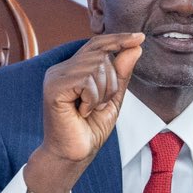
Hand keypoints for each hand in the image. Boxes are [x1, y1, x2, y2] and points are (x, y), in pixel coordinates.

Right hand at [23, 32, 143, 192]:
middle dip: (112, 82)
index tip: (140, 37)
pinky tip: (82, 112)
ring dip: (102, 93)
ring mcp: (55, 77)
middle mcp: (62, 69)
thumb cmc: (90, 129)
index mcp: (73, 69)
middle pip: (102, 56)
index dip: (118, 39)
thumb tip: (135, 47)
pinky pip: (86, 81)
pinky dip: (92, 99)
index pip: (97, 44)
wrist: (74, 155)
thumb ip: (122, 73)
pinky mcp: (53, 88)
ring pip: (97, 68)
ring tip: (89, 110)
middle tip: (98, 105)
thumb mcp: (114, 98)